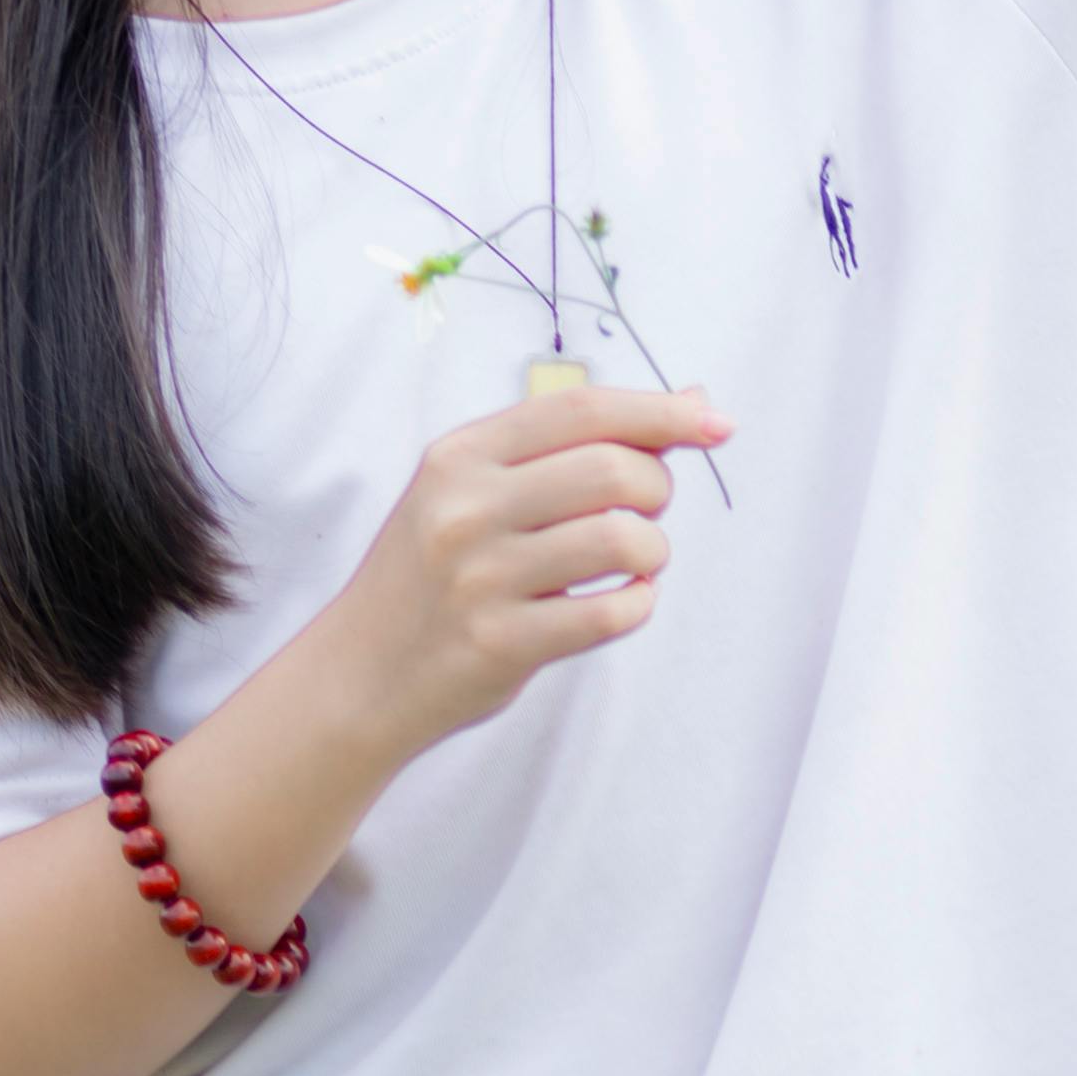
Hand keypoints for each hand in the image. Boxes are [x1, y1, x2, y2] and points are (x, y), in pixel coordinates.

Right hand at [333, 379, 731, 758]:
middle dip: (657, 489)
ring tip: (633, 564)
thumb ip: (570, 446)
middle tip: (644, 513)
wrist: (360, 673)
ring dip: (652, 553)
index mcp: (459, 455)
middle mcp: (465, 508)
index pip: (580, 408)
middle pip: (612, 470)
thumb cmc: (434, 573)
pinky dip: (637, 605)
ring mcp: (479, 578)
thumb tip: (693, 402)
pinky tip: (619, 603)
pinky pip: (611, 613)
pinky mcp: (500, 643)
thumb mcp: (474, 490)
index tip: (716, 423)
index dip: (661, 410)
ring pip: (623, 540)